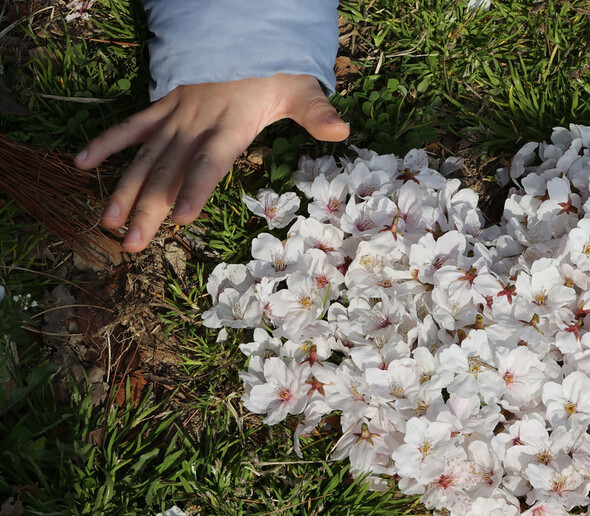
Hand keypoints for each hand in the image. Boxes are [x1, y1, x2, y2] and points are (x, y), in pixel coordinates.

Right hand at [75, 73, 349, 252]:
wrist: (247, 32)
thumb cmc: (276, 69)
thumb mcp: (302, 88)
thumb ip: (316, 113)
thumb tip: (343, 130)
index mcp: (230, 125)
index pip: (210, 162)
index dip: (196, 188)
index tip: (179, 217)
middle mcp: (197, 124)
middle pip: (169, 170)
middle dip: (149, 208)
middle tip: (132, 244)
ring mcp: (177, 116)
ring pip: (145, 157)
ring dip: (124, 189)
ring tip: (107, 223)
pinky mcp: (165, 108)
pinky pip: (132, 126)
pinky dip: (107, 143)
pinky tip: (80, 163)